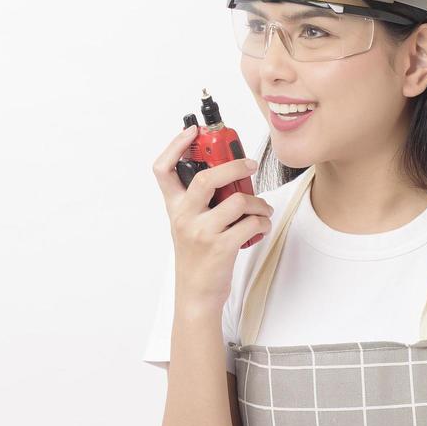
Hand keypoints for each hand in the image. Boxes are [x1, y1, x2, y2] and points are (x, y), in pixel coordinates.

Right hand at [151, 126, 273, 312]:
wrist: (196, 294)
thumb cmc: (198, 256)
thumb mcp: (189, 223)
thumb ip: (201, 199)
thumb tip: (229, 171)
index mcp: (174, 207)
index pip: (163, 169)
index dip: (176, 145)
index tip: (193, 131)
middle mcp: (184, 216)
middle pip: (207, 177)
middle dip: (233, 165)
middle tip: (248, 164)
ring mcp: (202, 232)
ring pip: (238, 200)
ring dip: (258, 202)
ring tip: (261, 209)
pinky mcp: (221, 247)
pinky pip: (251, 223)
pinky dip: (262, 222)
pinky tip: (260, 226)